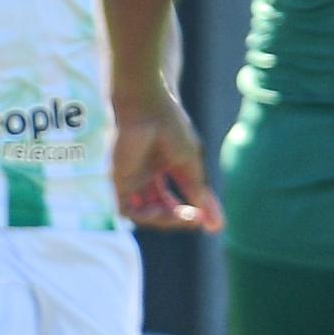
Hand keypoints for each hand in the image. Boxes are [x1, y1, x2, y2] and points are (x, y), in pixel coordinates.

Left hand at [112, 89, 221, 232]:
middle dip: (177, 219)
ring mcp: (129, 178)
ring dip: (164, 220)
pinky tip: (159, 211)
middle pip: (159, 209)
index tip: (205, 220)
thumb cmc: (170, 128)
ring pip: (144, 213)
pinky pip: (126, 210)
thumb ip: (199, 194)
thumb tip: (217, 226)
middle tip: (195, 219)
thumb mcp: (190, 165)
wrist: (147, 108)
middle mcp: (143, 175)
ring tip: (181, 216)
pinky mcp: (116, 181)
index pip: (172, 200)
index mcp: (160, 168)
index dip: (187, 213)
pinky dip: (144, 216)